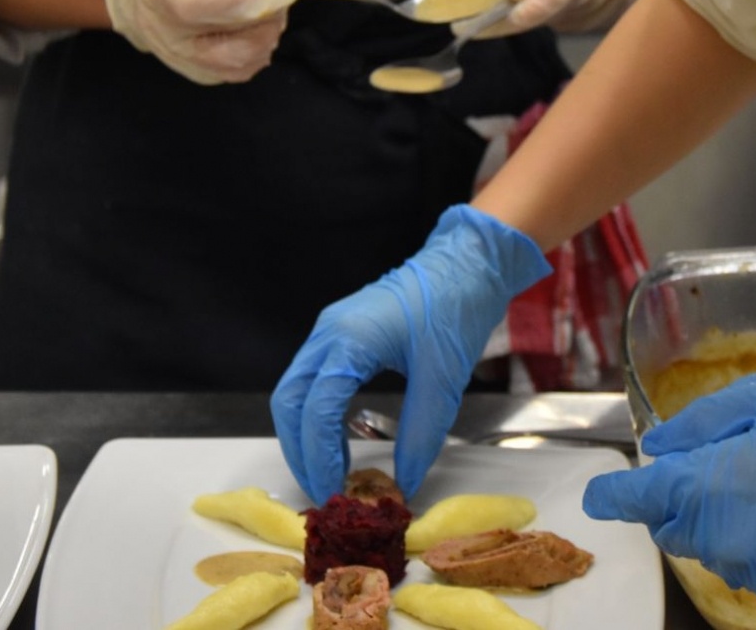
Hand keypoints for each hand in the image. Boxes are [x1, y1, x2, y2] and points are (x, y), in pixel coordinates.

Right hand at [104, 0, 301, 83]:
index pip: (209, 4)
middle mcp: (172, 38)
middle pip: (232, 44)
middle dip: (269, 15)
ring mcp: (187, 61)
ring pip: (240, 62)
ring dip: (267, 33)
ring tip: (267, 6)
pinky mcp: (201, 74)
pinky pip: (240, 70)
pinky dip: (259, 48)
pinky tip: (256, 25)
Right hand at [271, 205, 551, 503]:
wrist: (466, 263)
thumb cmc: (456, 308)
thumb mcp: (443, 379)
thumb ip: (421, 434)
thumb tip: (404, 483)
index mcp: (349, 339)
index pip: (316, 408)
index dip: (319, 456)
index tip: (335, 492)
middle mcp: (328, 333)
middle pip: (289, 402)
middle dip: (300, 451)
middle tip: (324, 491)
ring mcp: (329, 330)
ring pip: (294, 392)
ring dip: (304, 435)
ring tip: (330, 473)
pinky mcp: (339, 333)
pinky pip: (311, 381)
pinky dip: (315, 416)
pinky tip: (338, 441)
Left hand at [582, 372, 755, 621]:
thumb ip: (702, 423)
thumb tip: (660, 446)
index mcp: (706, 491)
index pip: (638, 501)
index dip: (616, 495)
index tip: (603, 494)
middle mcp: (724, 546)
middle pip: (679, 530)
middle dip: (686, 503)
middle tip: (728, 467)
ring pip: (726, 555)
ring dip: (735, 527)